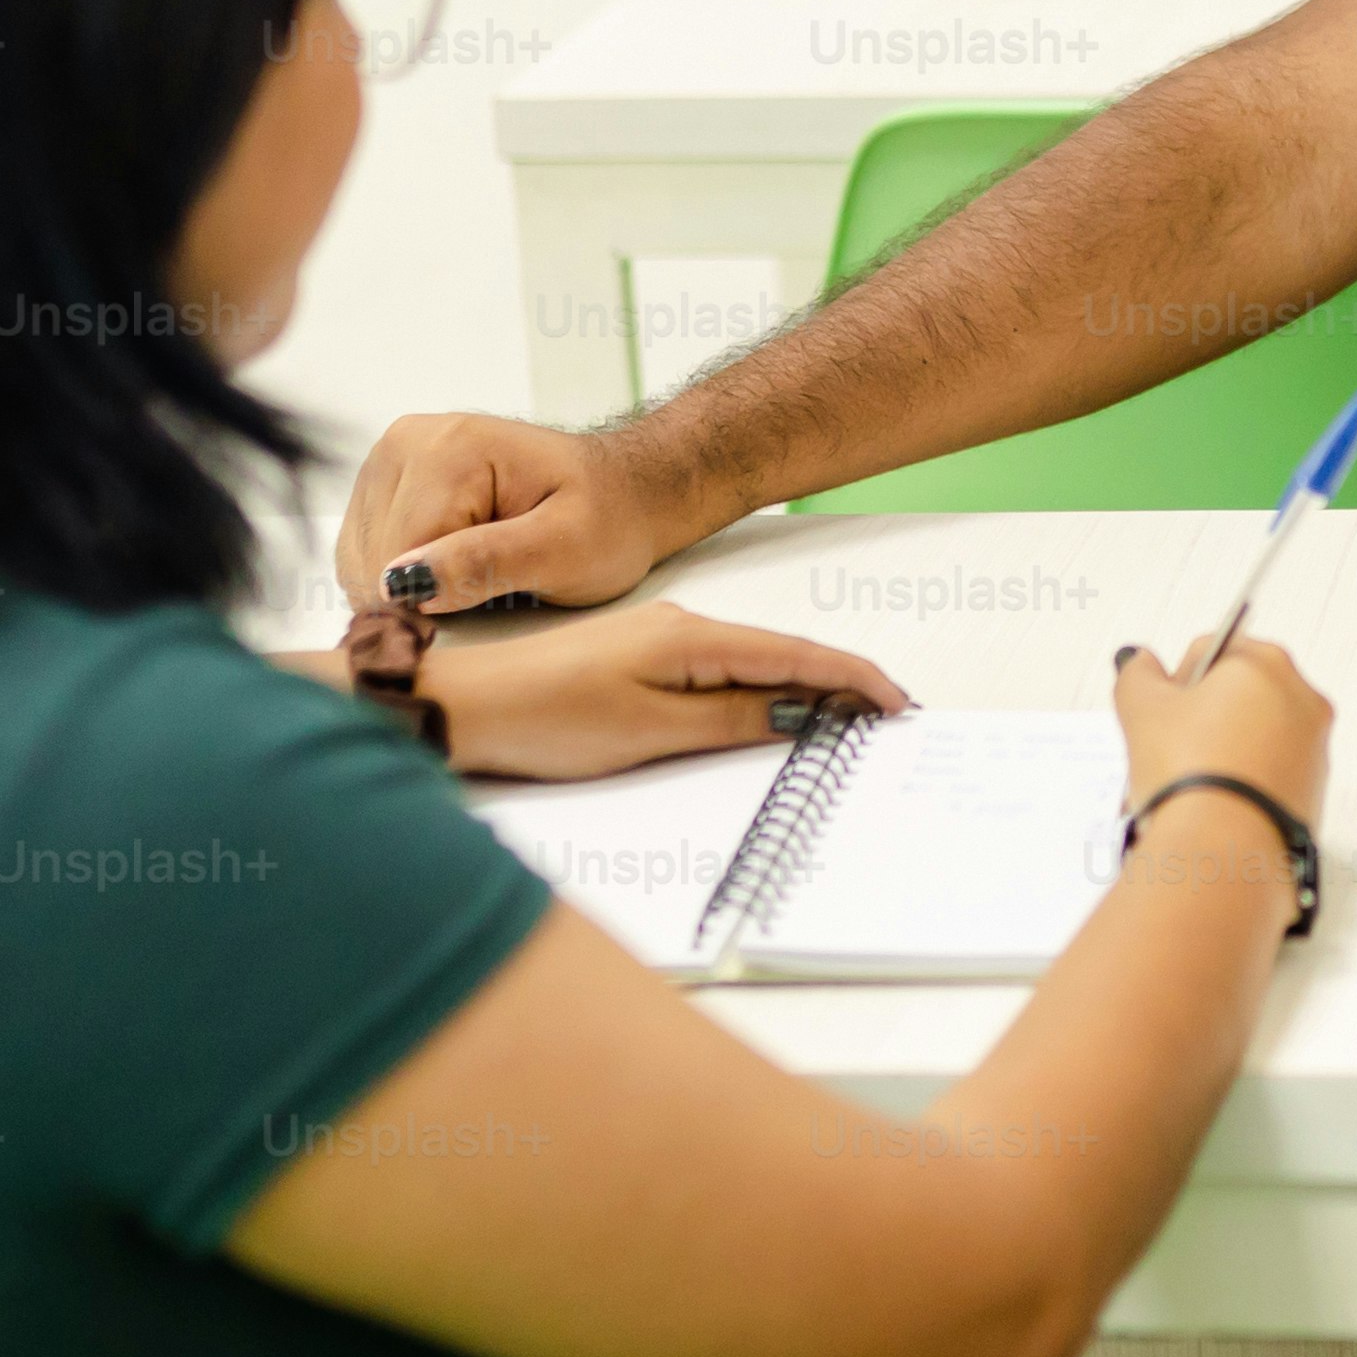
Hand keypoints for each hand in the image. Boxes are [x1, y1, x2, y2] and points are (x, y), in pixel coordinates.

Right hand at [340, 412, 710, 617]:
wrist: (622, 493)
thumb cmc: (606, 520)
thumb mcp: (567, 550)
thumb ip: (486, 563)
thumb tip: (402, 582)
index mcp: (447, 449)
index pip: (397, 558)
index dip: (431, 607)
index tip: (485, 615)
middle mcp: (405, 442)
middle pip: (372, 560)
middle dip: (421, 597)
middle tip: (493, 597)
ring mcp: (391, 458)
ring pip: (361, 562)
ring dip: (410, 590)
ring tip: (478, 581)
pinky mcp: (385, 482)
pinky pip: (365, 553)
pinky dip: (403, 579)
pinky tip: (453, 574)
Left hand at [423, 603, 908, 784]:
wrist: (458, 705)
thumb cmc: (542, 716)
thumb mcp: (648, 729)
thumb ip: (731, 719)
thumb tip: (800, 713)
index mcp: (690, 637)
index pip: (797, 656)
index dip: (853, 680)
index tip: (897, 704)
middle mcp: (680, 627)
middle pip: (781, 655)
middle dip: (838, 686)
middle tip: (885, 720)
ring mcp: (656, 641)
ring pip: (748, 664)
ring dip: (796, 690)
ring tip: (841, 721)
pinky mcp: (635, 661)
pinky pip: (715, 673)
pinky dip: (753, 691)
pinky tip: (765, 712)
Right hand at [1105, 635, 1332, 844]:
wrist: (1225, 847)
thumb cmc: (1189, 771)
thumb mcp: (1141, 706)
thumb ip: (1138, 673)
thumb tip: (1141, 663)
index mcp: (1266, 663)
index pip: (1213, 650)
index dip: (1178, 679)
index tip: (1162, 709)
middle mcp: (1302, 698)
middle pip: (1240, 693)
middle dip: (1205, 713)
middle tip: (1171, 745)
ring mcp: (1314, 747)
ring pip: (1257, 734)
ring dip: (1224, 747)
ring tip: (1191, 779)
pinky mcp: (1314, 791)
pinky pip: (1271, 773)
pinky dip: (1245, 780)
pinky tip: (1216, 801)